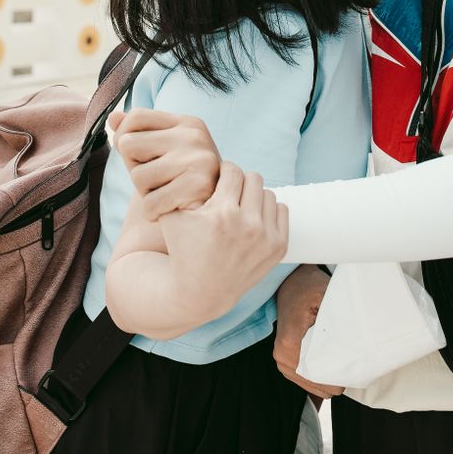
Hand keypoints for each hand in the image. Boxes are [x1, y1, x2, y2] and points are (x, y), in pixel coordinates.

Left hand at [110, 107, 220, 219]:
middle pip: (129, 144)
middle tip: (159, 180)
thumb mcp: (162, 151)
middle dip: (135, 168)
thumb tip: (112, 117)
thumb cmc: (181, 181)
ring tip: (168, 194)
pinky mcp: (197, 187)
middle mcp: (194, 136)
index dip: (125, 137)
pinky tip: (170, 210)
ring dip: (146, 193)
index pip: (136, 116)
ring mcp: (198, 160)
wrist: (211, 218)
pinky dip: (153, 213)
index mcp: (187, 123)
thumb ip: (138, 133)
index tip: (138, 156)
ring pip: (137, 176)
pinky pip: (149, 203)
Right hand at [158, 163, 288, 327]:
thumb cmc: (183, 250)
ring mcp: (266, 238)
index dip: (223, 172)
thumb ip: (175, 186)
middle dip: (239, 182)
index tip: (218, 181)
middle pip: (253, 177)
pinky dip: (267, 211)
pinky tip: (251, 220)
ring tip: (238, 209)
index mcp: (223, 214)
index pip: (233, 170)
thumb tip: (184, 160)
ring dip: (253, 197)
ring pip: (268, 193)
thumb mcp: (170, 217)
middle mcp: (248, 225)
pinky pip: (281, 209)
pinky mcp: (279, 247)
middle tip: (228, 194)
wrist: (201, 293)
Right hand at [273, 265, 343, 399]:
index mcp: (290, 343)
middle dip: (336, 375)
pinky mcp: (286, 364)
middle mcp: (282, 357)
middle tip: (351, 359)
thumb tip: (353, 343)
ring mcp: (282, 362)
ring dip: (329, 376)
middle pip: (318, 384)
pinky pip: (309, 381)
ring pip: (314, 385)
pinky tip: (332, 362)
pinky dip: (322, 375)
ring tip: (342, 359)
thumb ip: (336, 320)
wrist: (291, 283)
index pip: (320, 375)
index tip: (354, 364)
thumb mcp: (325, 296)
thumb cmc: (308, 288)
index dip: (340, 373)